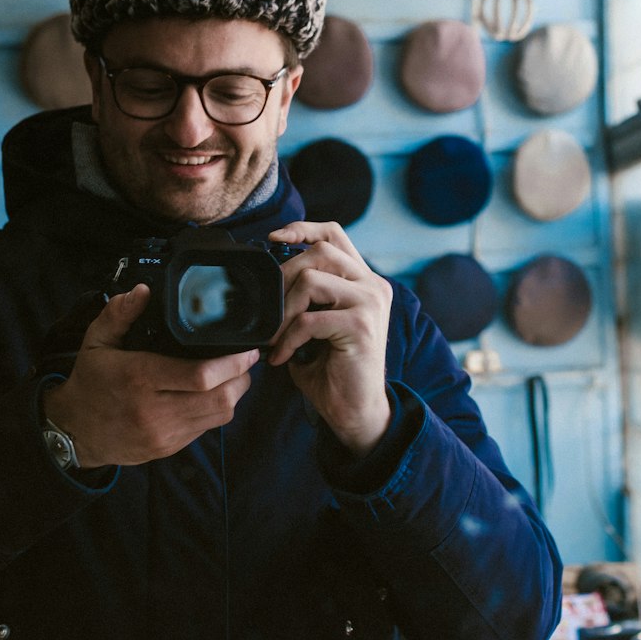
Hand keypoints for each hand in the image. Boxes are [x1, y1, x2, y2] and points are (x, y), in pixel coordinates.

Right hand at [42, 284, 255, 467]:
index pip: (200, 375)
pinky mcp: (169, 448)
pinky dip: (218, 409)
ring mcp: (164, 433)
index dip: (233, 363)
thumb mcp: (96, 342)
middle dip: (242, 377)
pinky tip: (215, 393)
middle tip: (247, 359)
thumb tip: (143, 291)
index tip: (248, 348)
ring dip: (235, 394)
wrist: (73, 432)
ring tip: (236, 374)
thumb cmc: (90, 382)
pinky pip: (207, 428)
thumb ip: (119, 314)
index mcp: (140, 378)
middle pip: (220, 398)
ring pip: (219, 415)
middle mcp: (155, 410)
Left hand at [266, 221, 392, 456]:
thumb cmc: (332, 369)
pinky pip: (309, 319)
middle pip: (320, 251)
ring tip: (275, 336)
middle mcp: (373, 285)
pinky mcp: (361, 326)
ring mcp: (370, 302)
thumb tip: (267, 278)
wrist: (357, 412)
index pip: (335, 234)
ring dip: (284, 309)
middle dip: (284, 277)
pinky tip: (282, 357)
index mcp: (364, 280)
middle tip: (270, 310)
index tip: (275, 239)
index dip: (303, 228)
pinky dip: (288, 338)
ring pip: (312, 279)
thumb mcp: (317, 323)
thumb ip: (306, 296)